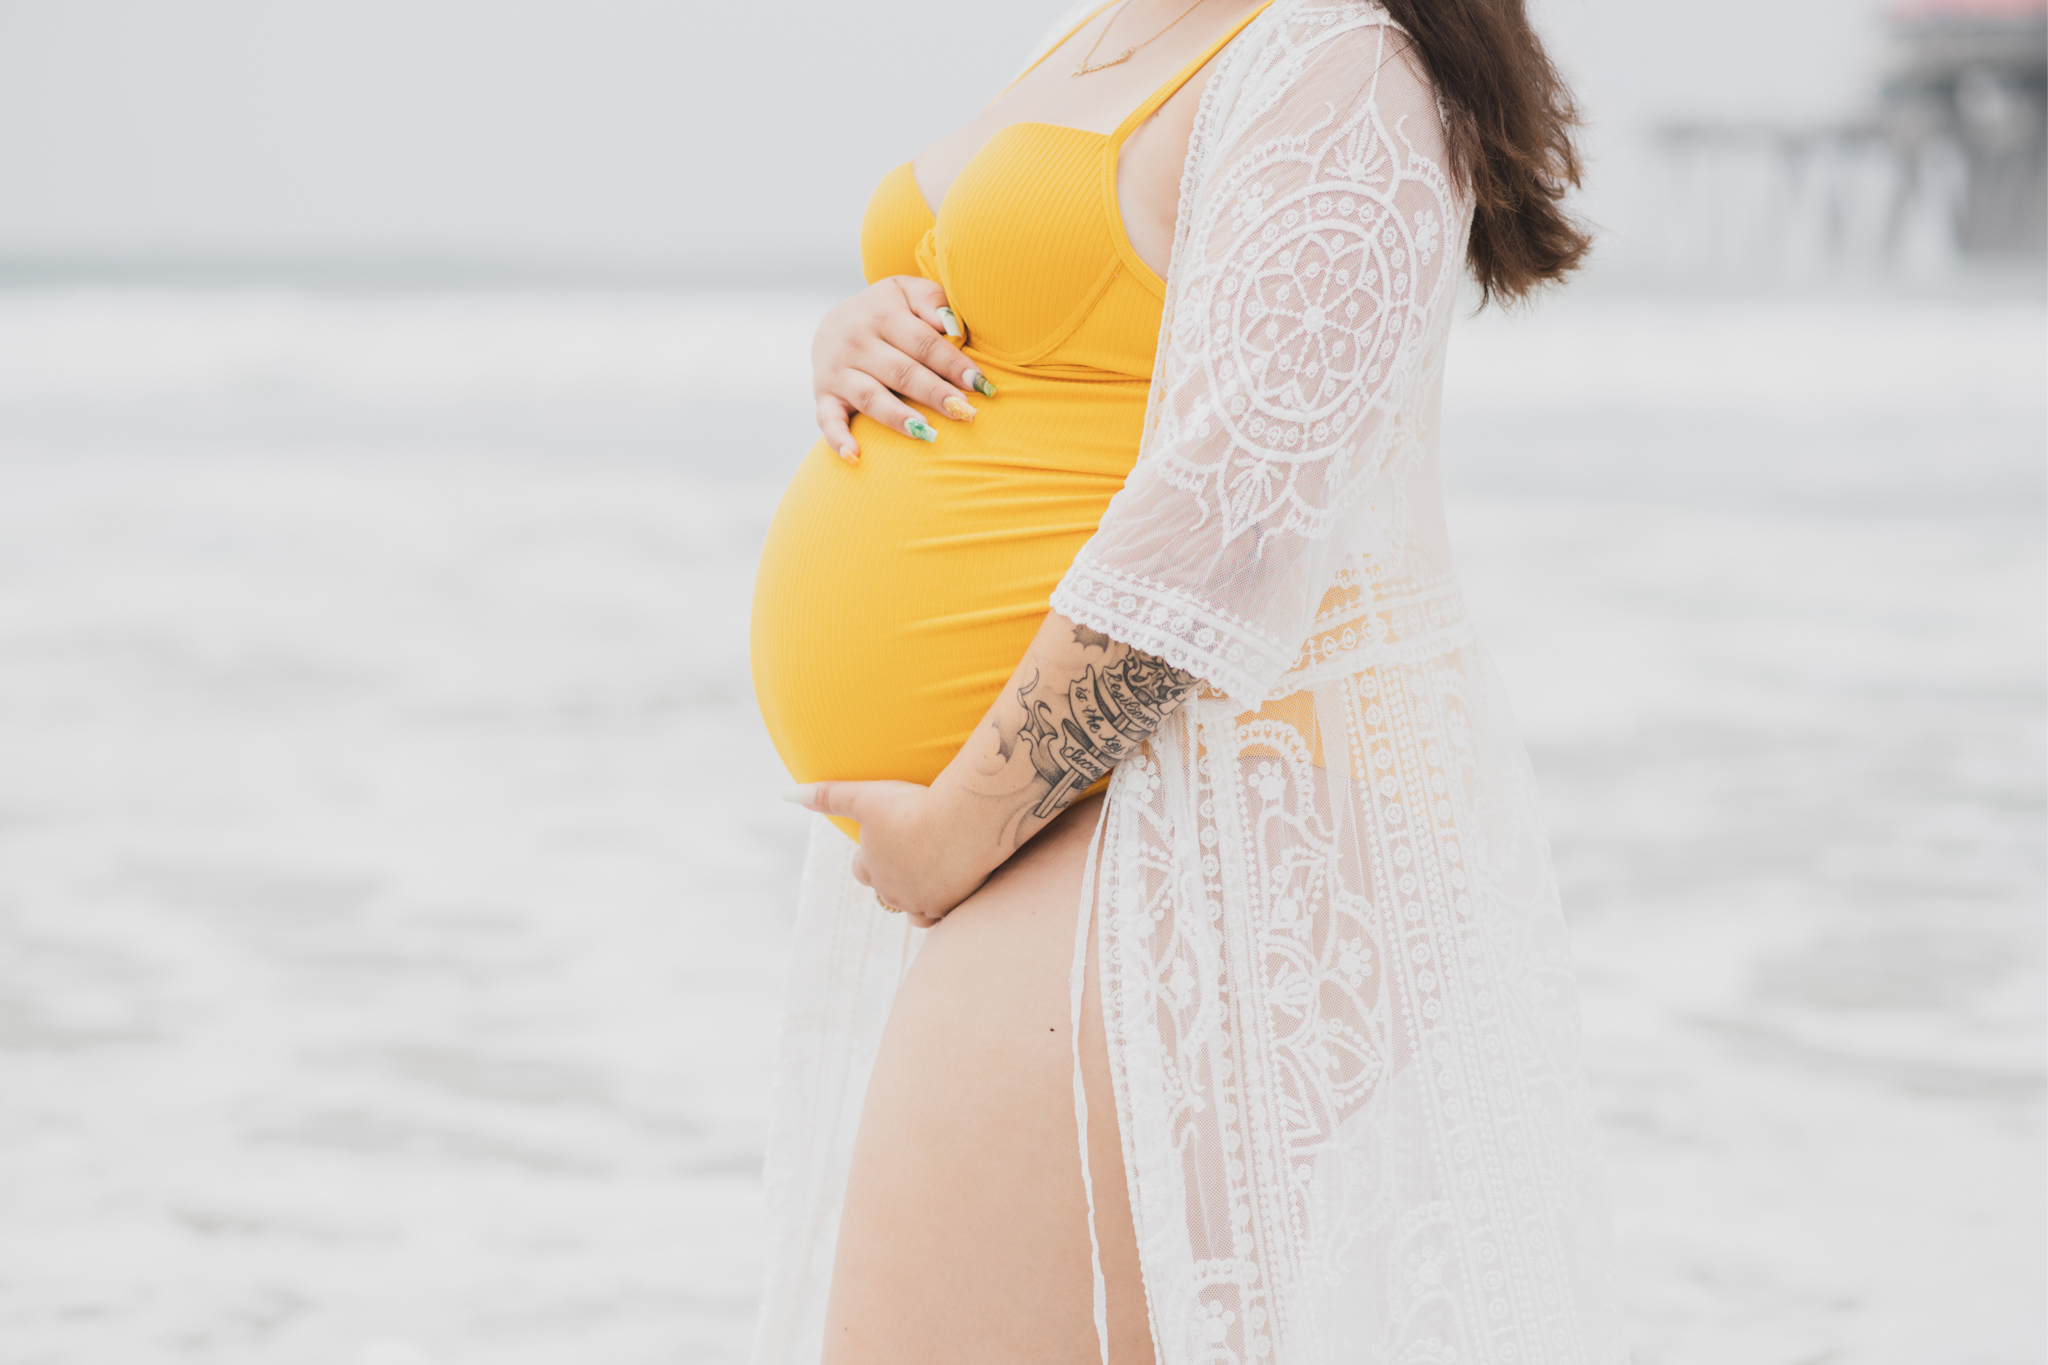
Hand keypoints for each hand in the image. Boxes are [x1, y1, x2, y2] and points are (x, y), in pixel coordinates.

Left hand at [784, 780, 993, 927]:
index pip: (862, 869)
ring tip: (933, 879)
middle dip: (895, 879)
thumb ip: (828, 796)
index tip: (884, 843)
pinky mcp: (951, 905)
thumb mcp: (865, 797)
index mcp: (871, 867)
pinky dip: (947, 902)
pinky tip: (957, 885)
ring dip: (920, 897)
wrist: (962, 823)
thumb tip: (787, 793)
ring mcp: (923, 902)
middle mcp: (893, 891)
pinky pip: (944, 913)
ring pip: (916, 911)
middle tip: (912, 858)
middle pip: (888, 892)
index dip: (870, 857)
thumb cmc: (911, 807)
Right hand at [811, 276, 993, 461]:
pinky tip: (854, 456)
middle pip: (901, 371)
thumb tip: (950, 324)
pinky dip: (838, 438)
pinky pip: (828, 419)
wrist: (834, 323)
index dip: (952, 364)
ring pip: (870, 397)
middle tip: (964, 411)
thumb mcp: (906, 291)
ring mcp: (837, 371)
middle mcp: (856, 342)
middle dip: (934, 393)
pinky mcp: (823, 395)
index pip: (923, 343)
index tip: (981, 384)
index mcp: (882, 315)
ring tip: (927, 433)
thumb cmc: (885, 312)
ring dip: (898, 417)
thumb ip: (931, 300)